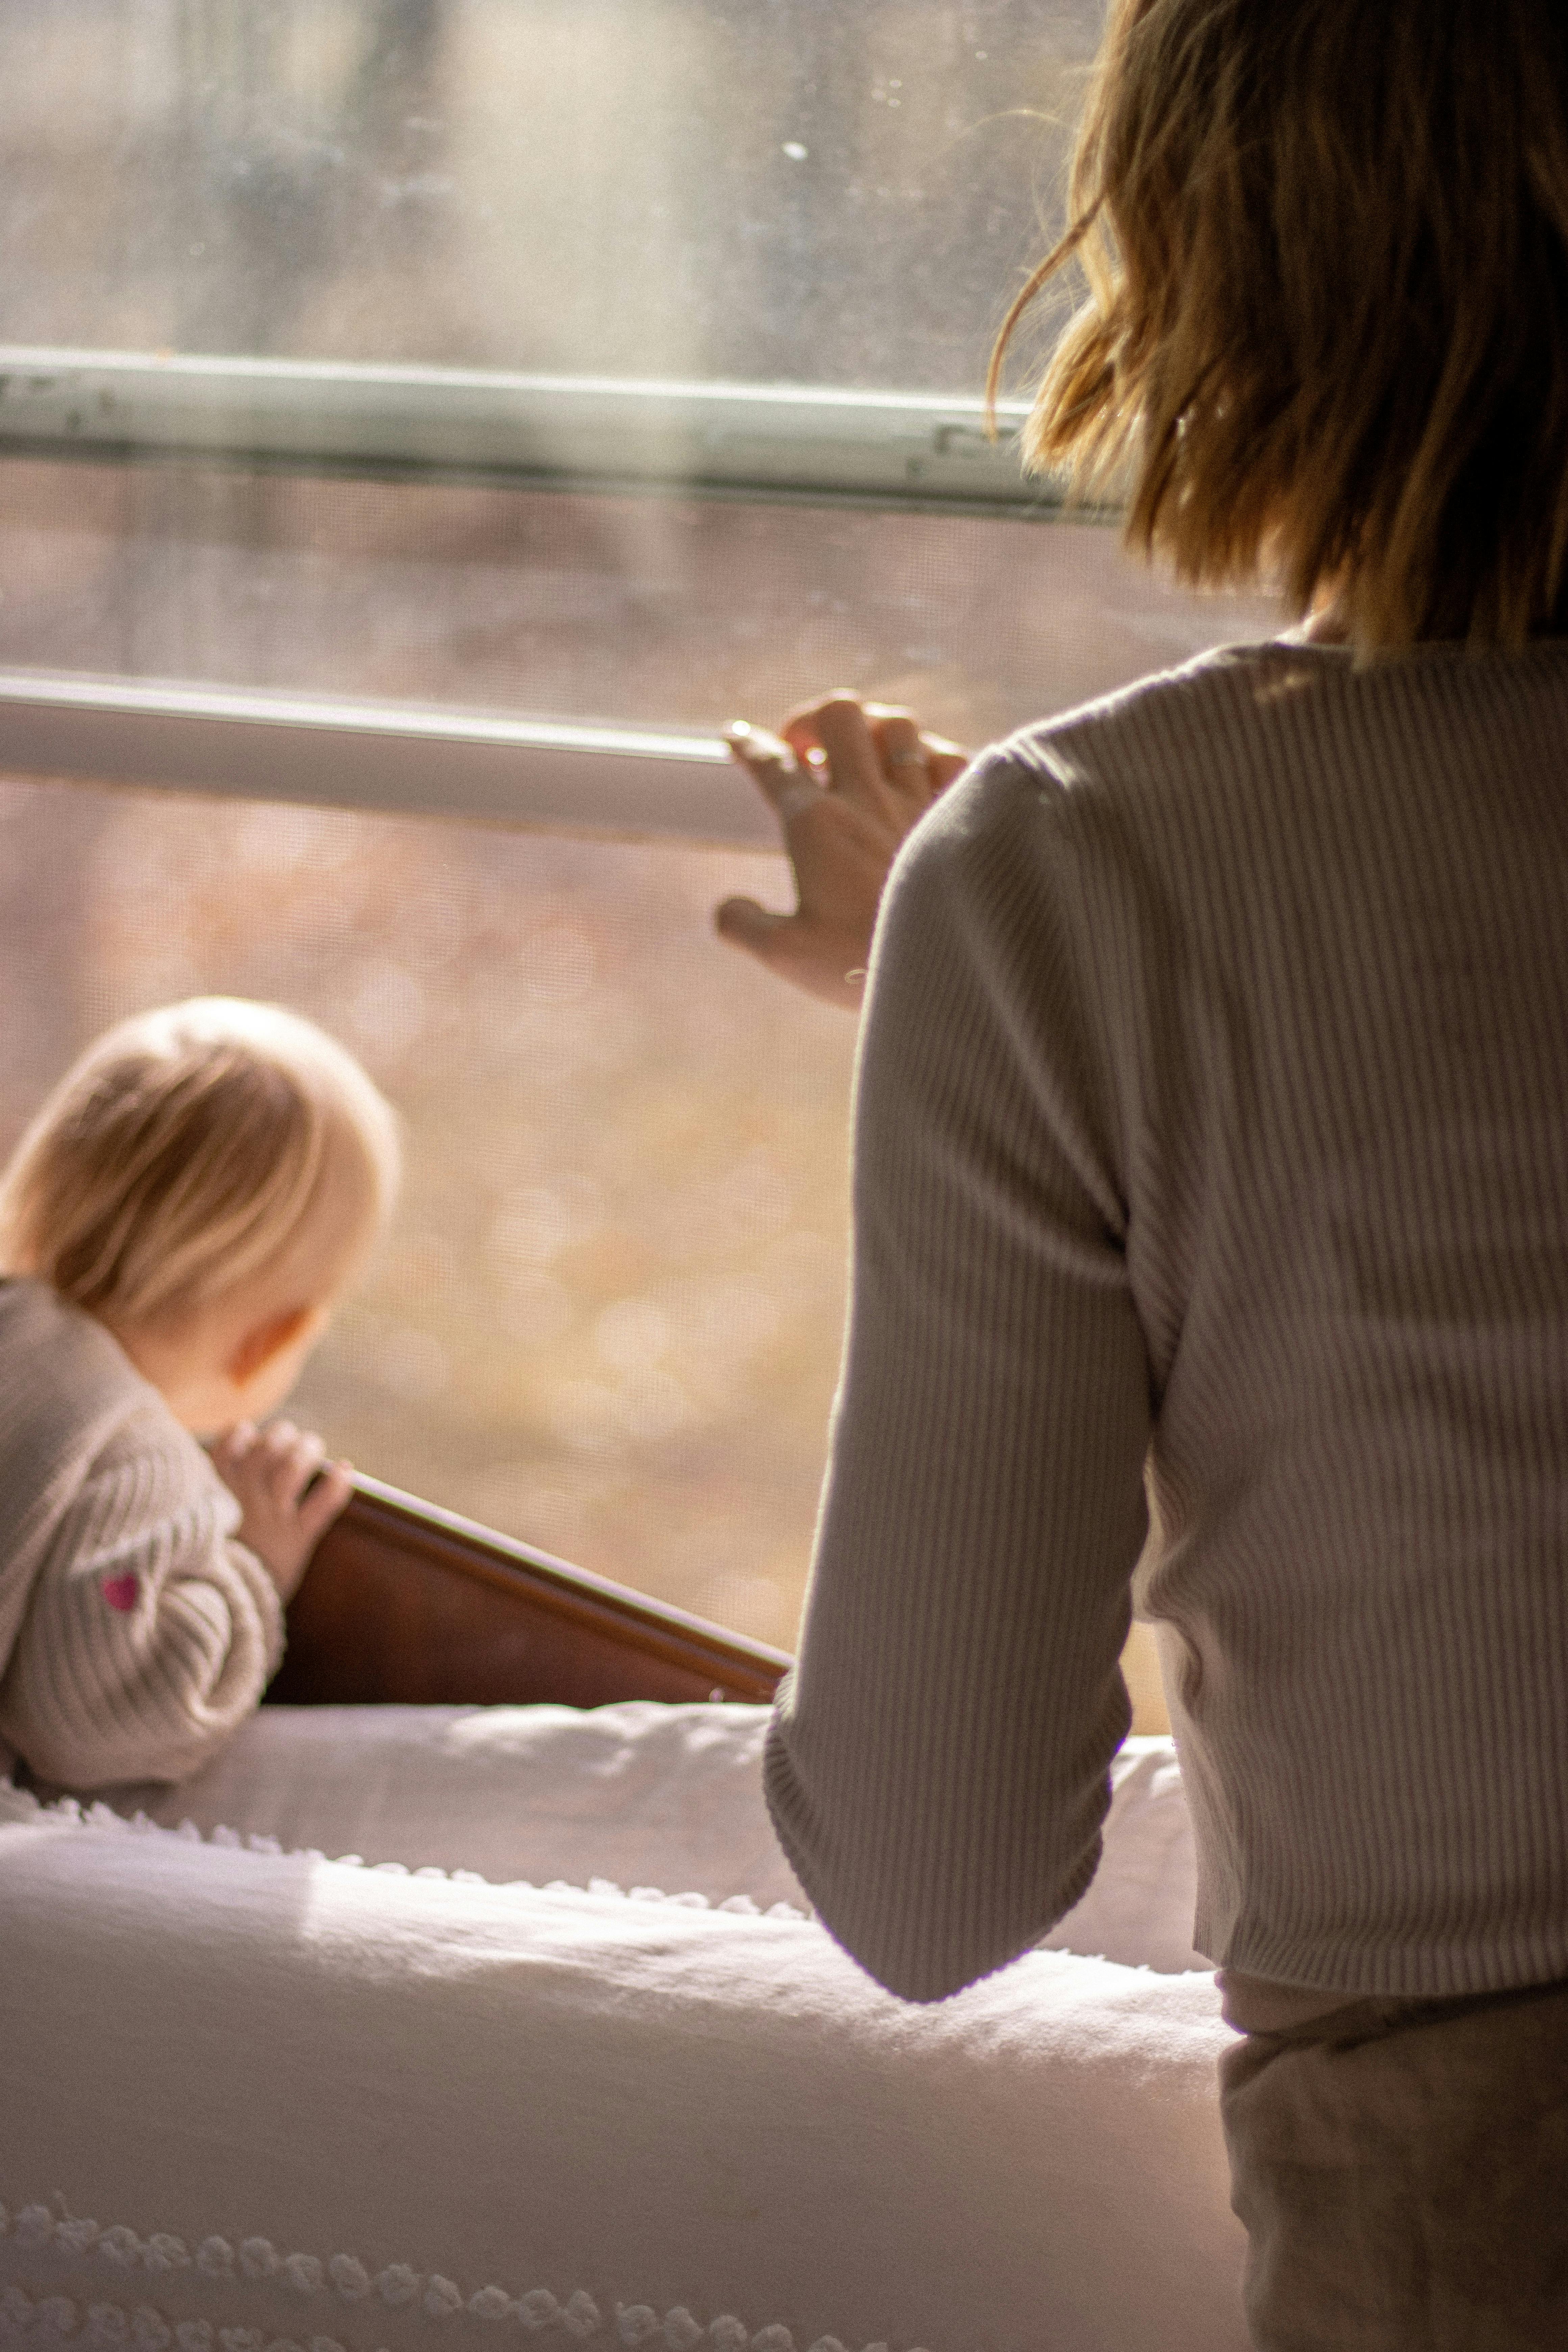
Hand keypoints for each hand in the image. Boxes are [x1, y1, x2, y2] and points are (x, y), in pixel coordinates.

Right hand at [209, 1419, 352, 1601]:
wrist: (219, 1608)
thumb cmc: (204, 1568)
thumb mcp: (190, 1529)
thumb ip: (196, 1502)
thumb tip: (205, 1472)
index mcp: (216, 1492)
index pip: (230, 1443)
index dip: (243, 1434)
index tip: (249, 1435)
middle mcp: (245, 1498)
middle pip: (267, 1448)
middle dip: (283, 1436)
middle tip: (291, 1442)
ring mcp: (272, 1516)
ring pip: (293, 1466)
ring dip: (307, 1451)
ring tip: (312, 1449)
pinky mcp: (297, 1537)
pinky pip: (323, 1502)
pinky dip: (338, 1482)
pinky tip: (345, 1469)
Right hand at [717, 692, 969, 1008]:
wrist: (946, 967)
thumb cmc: (861, 962)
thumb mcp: (786, 954)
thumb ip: (744, 926)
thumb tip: (727, 909)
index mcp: (816, 824)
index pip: (773, 766)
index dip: (749, 745)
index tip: (738, 737)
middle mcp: (868, 798)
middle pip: (838, 716)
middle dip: (812, 720)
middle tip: (805, 750)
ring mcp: (919, 800)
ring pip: (896, 726)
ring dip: (872, 732)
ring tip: (862, 757)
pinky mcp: (960, 815)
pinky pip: (950, 757)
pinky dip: (932, 757)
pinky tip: (921, 775)